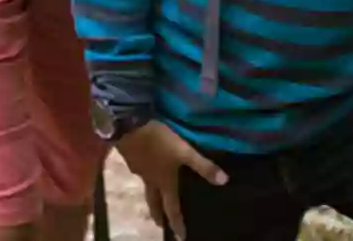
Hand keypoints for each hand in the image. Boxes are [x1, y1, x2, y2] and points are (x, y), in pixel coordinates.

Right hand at [114, 121, 227, 240]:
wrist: (127, 123)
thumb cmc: (158, 140)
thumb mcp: (184, 151)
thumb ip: (203, 166)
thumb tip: (224, 181)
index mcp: (164, 181)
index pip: (172, 208)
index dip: (177, 222)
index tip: (180, 236)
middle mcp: (150, 180)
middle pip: (153, 202)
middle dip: (157, 214)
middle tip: (159, 224)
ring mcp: (138, 169)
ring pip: (145, 187)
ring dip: (150, 195)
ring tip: (154, 196)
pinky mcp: (129, 157)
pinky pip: (139, 172)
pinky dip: (144, 175)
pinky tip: (145, 168)